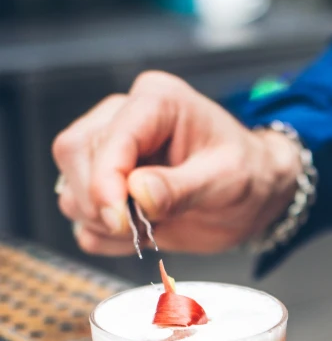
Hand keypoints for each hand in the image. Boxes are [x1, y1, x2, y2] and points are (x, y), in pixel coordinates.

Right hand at [52, 72, 299, 255]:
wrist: (252, 198)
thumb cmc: (247, 175)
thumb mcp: (226, 180)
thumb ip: (181, 187)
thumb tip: (137, 191)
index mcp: (156, 102)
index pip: (107, 136)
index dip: (105, 180)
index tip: (120, 219)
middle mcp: (125, 121)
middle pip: (74, 157)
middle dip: (102, 203)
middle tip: (141, 227)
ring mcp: (111, 155)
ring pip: (70, 190)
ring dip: (104, 223)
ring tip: (151, 227)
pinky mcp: (107, 188)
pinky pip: (81, 219)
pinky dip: (106, 238)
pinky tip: (142, 235)